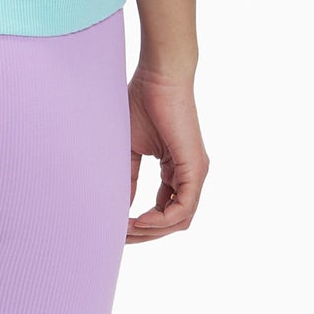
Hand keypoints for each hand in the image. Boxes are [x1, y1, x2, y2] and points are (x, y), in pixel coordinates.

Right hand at [127, 64, 208, 242]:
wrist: (159, 77)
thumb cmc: (142, 103)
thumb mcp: (131, 148)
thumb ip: (129, 178)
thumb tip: (120, 206)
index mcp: (177, 171)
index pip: (165, 211)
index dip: (142, 224)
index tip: (117, 228)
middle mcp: (191, 176)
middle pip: (173, 222)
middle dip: (145, 234)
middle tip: (119, 237)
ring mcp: (196, 174)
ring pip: (180, 220)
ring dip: (152, 230)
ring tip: (126, 229)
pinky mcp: (195, 168)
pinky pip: (183, 208)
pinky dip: (161, 219)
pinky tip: (139, 219)